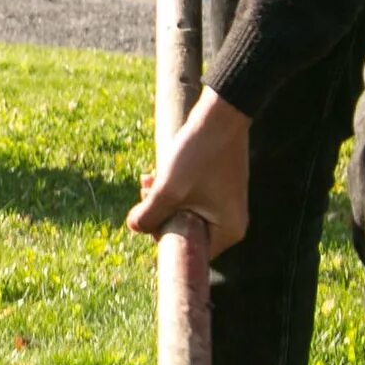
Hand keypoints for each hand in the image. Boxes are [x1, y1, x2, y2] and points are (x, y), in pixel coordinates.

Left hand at [124, 89, 251, 255]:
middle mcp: (231, 221)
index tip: (148, 217)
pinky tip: (154, 174)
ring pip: (184, 211)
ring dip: (161, 199)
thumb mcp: (168, 189)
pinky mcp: (219, 186)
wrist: (220, 114)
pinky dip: (172, 188)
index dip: (163, 236)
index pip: (189, 250)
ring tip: (147, 180)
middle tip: (145, 192)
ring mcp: (226, 203)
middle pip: (185, 230)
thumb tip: (133, 228)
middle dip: (160, 214)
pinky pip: (190, 197)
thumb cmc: (199, 154)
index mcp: (228, 231)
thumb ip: (148, 214)